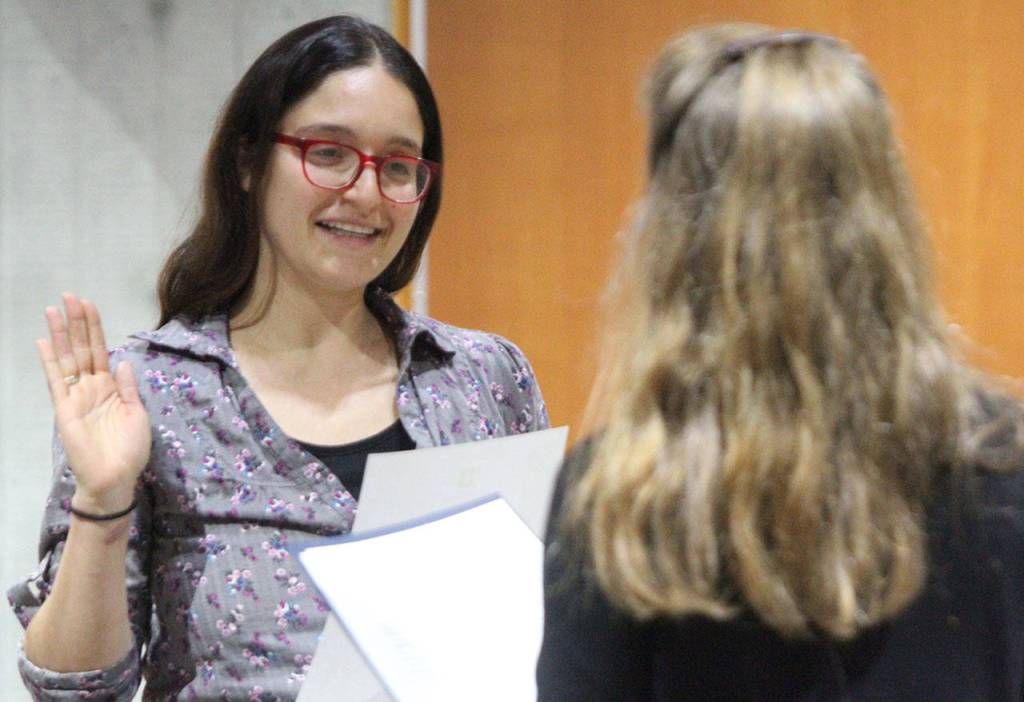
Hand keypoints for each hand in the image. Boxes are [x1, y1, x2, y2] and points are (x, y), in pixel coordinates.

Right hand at [36, 294, 150, 513]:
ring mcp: (76, 396)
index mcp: (111, 388)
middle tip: (69, 296)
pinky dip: (50, 361)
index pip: (101, 351)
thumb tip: (122, 361)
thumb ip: (128, 387)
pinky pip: (56, 380)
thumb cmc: (130, 450)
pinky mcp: (64, 408)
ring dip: (61, 334)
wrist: (116, 478)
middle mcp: (92, 387)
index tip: (89, 304)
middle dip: (77, 322)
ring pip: (67, 358)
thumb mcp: (138, 414)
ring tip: (54, 309)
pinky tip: (44, 342)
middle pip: (82, 348)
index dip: (95, 328)